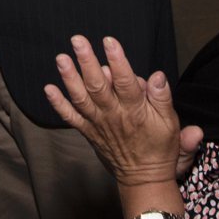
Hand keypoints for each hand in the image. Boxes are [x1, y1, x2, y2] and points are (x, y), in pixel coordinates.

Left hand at [44, 35, 198, 187]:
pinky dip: (58, 104)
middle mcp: (114, 115)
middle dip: (86, 62)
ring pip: (81, 98)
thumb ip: (162, 98)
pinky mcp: (88, 131)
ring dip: (69, 78)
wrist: (143, 178)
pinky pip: (71, 117)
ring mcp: (98, 123)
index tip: (109, 41)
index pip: (126, 82)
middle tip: (78, 41)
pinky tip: (48, 89)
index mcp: (135, 110)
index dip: (117, 61)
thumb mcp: (170, 123)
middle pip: (98, 86)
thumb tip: (157, 76)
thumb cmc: (159, 147)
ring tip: (61, 58)